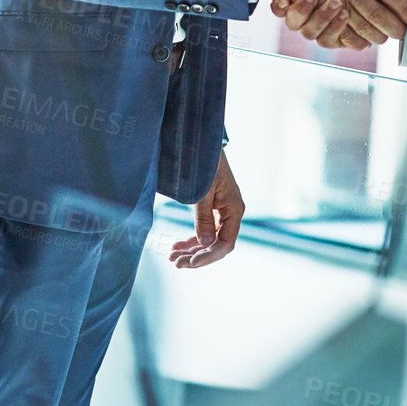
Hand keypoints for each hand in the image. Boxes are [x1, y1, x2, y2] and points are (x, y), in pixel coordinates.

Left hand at [169, 151, 242, 268]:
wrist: (203, 143)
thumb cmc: (205, 162)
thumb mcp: (203, 190)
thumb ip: (204, 217)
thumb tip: (205, 243)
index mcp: (234, 210)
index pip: (225, 243)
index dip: (208, 256)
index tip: (190, 262)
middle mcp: (230, 214)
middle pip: (216, 245)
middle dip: (196, 256)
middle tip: (175, 262)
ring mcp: (221, 213)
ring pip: (208, 240)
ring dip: (191, 250)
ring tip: (172, 256)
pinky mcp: (212, 210)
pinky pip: (203, 231)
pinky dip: (190, 240)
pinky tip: (177, 246)